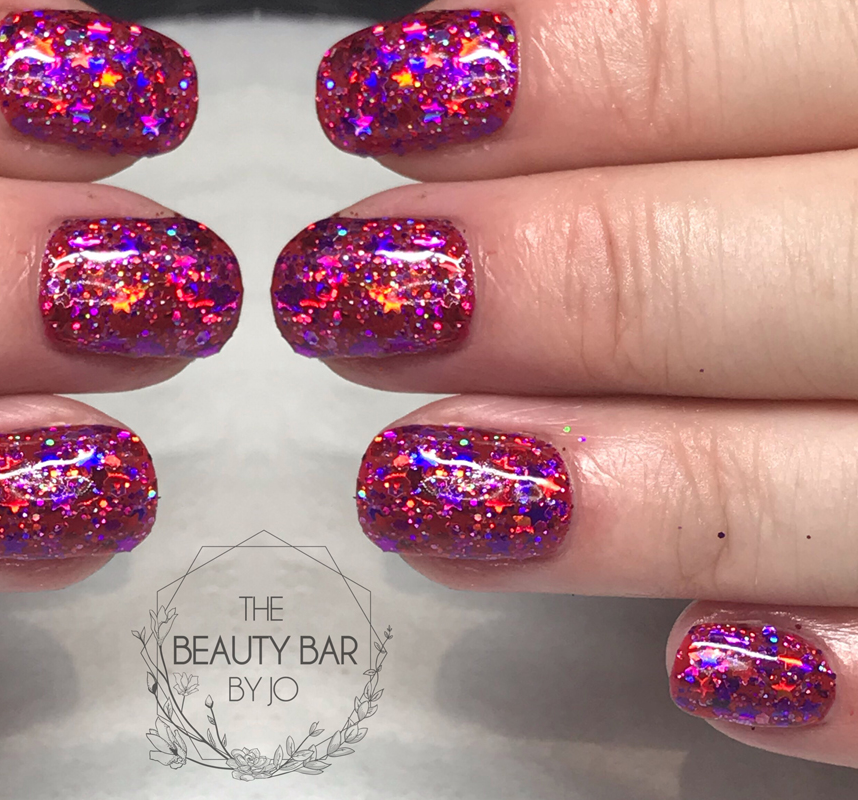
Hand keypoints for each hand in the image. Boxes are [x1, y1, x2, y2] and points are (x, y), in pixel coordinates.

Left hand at [273, 0, 857, 766]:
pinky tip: (712, 671)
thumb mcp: (834, 68)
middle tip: (348, 296)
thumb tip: (475, 59)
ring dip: (642, 492)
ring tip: (421, 488)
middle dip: (557, 279)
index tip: (380, 98)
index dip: (575, 72)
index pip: (766, 43)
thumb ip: (721, 68)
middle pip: (786, 261)